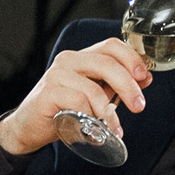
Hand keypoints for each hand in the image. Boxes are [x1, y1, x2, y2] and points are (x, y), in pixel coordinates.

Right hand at [0, 38, 152, 155]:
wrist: (29, 128)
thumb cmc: (62, 110)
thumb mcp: (95, 95)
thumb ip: (116, 86)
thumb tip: (145, 78)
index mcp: (82, 57)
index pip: (112, 46)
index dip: (132, 59)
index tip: (145, 78)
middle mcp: (68, 60)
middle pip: (107, 63)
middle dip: (128, 86)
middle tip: (138, 106)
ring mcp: (56, 75)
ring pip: (94, 87)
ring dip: (109, 111)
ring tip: (114, 128)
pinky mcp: (48, 92)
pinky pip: (77, 102)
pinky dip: (89, 117)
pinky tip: (93, 129)